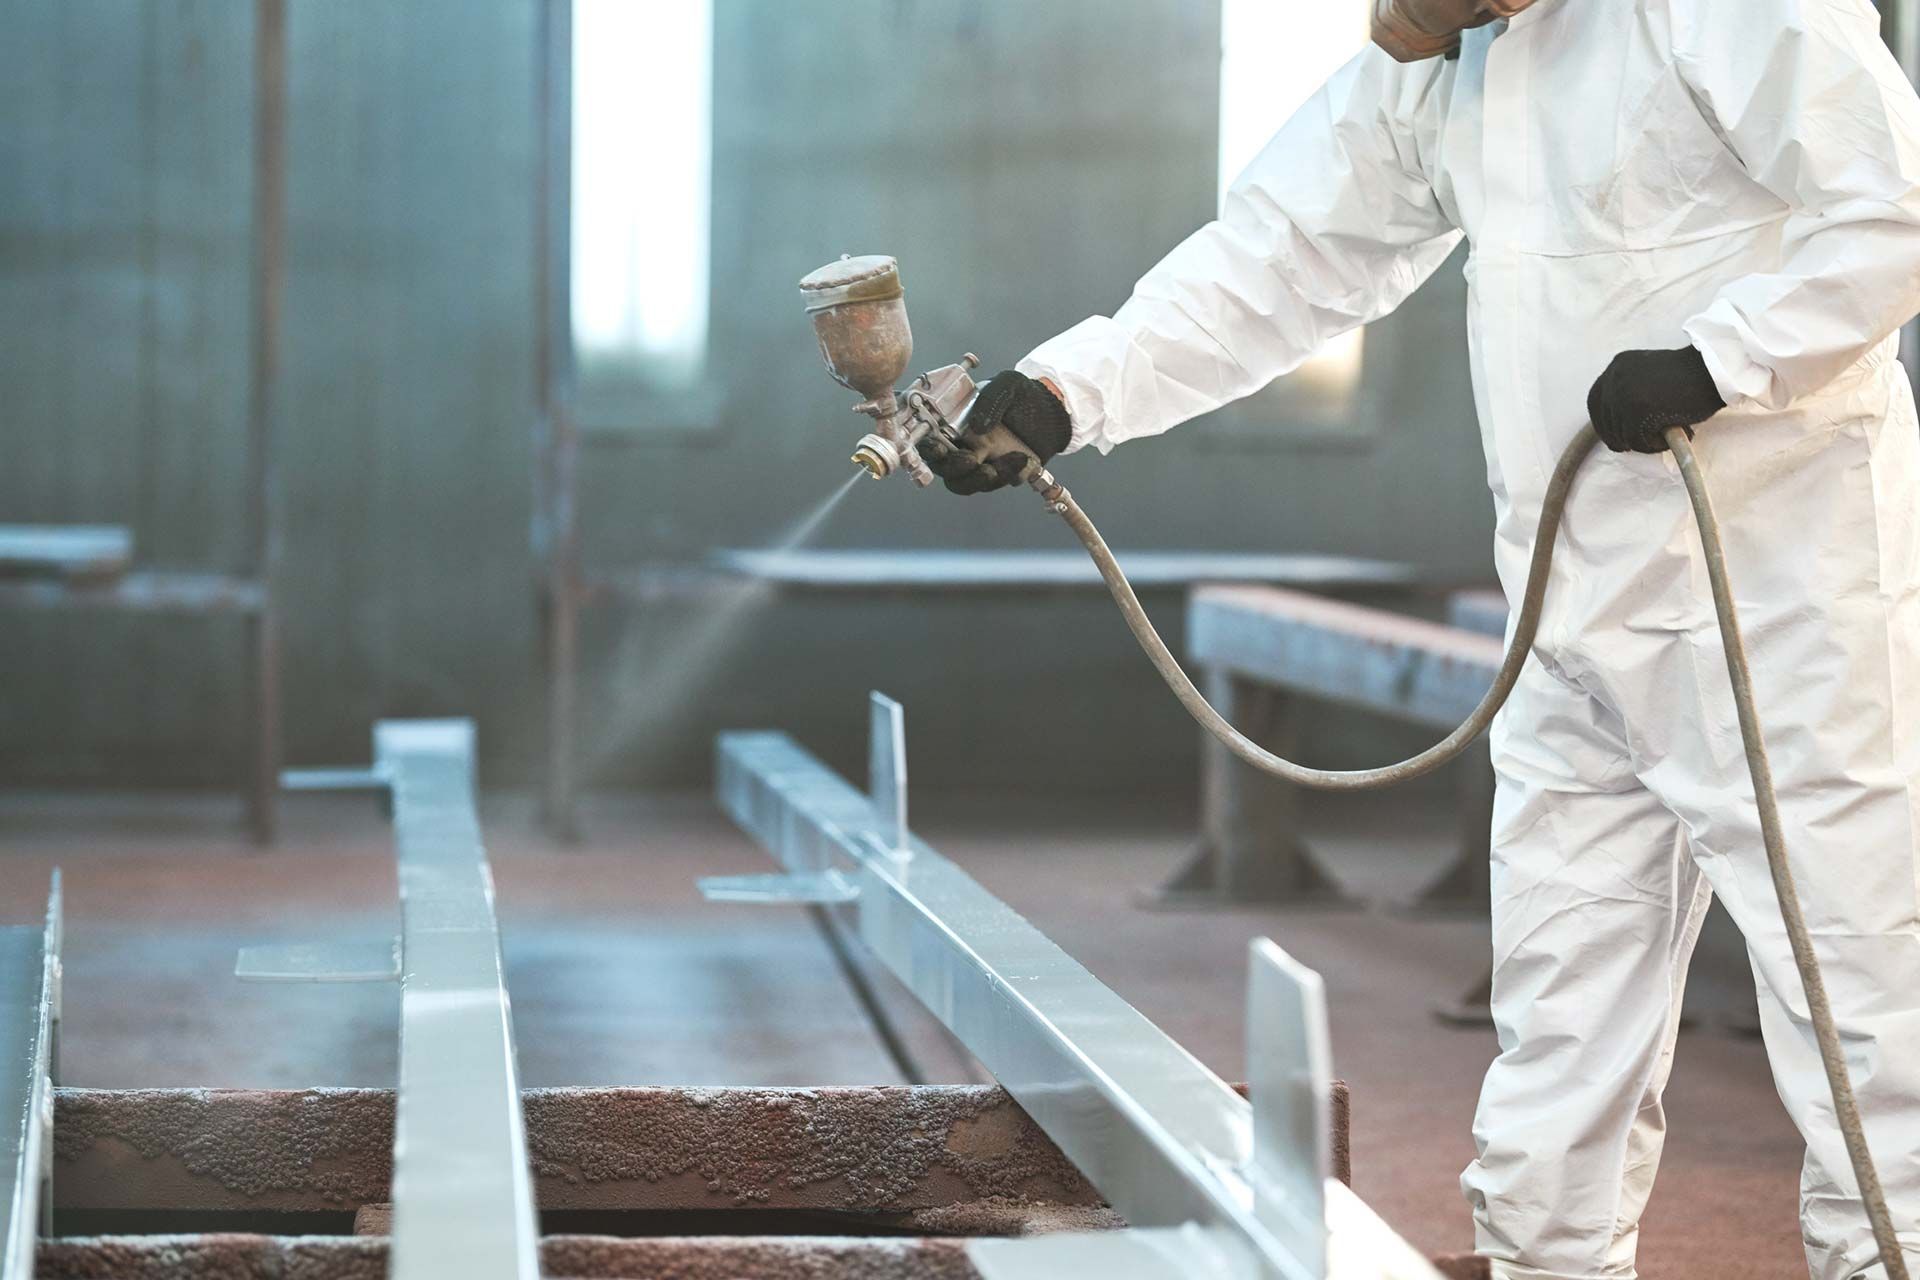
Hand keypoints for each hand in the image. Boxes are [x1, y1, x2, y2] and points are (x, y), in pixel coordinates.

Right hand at [918, 370, 1072, 494]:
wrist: (1053, 411)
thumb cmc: (1024, 395)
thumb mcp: (1007, 385)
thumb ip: (989, 400)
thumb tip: (976, 427)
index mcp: (953, 422)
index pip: (930, 440)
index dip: (930, 449)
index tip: (940, 449)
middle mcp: (961, 445)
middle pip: (944, 469)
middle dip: (955, 468)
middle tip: (972, 460)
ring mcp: (978, 463)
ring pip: (965, 483)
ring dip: (978, 479)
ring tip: (998, 468)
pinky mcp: (997, 474)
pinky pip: (992, 484)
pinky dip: (1004, 477)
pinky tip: (1020, 461)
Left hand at [1585, 347, 1726, 453]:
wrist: (1716, 370)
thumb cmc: (1690, 377)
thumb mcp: (1649, 377)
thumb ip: (1630, 392)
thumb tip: (1614, 427)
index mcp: (1618, 365)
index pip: (1595, 401)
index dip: (1603, 423)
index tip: (1616, 436)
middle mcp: (1615, 376)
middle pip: (1604, 420)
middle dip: (1621, 436)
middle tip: (1644, 441)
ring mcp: (1624, 393)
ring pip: (1621, 433)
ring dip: (1642, 440)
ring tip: (1666, 434)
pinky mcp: (1637, 410)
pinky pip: (1637, 440)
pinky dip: (1653, 445)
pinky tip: (1672, 435)